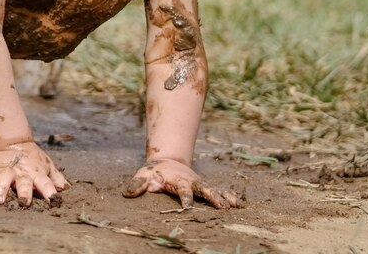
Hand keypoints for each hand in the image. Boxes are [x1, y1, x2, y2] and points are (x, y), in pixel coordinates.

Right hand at [0, 141, 69, 206]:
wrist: (14, 143)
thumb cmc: (33, 159)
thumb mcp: (47, 165)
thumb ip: (56, 177)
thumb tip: (66, 188)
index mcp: (36, 173)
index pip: (45, 182)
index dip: (49, 190)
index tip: (54, 198)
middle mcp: (21, 174)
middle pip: (24, 183)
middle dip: (24, 192)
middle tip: (24, 202)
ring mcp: (7, 172)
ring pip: (4, 180)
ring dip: (1, 189)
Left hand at [122, 158, 240, 208]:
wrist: (167, 161)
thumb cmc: (154, 172)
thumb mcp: (143, 175)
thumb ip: (136, 184)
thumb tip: (126, 193)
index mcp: (178, 181)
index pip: (183, 190)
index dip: (185, 198)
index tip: (188, 207)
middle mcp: (192, 182)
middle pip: (205, 190)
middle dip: (214, 198)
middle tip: (222, 207)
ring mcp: (200, 184)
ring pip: (215, 190)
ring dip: (226, 197)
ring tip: (237, 206)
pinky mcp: (205, 187)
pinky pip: (220, 191)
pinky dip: (230, 196)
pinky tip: (241, 204)